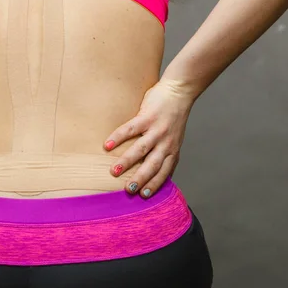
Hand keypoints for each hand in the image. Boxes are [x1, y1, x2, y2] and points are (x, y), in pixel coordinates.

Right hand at [103, 79, 194, 197]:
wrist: (179, 92)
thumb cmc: (173, 117)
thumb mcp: (174, 139)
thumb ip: (165, 153)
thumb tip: (153, 171)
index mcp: (172, 150)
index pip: (164, 172)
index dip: (155, 184)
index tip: (144, 195)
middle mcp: (165, 142)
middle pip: (152, 165)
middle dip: (140, 178)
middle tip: (128, 190)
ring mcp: (157, 129)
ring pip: (141, 149)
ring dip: (127, 161)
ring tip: (114, 171)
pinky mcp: (147, 117)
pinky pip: (131, 129)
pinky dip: (118, 137)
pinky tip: (107, 145)